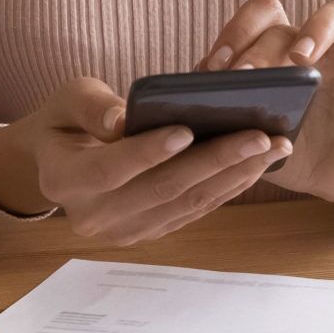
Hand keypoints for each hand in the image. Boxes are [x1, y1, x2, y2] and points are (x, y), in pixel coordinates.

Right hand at [0, 76, 290, 245]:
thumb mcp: (66, 100)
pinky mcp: (151, 232)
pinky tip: (258, 164)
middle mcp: (95, 216)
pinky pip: (195, 211)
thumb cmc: (66, 121)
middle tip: (260, 136)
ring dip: (234, 175)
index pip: (109, 170)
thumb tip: (122, 119)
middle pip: (161, 190)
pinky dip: (229, 187)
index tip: (187, 129)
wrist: (59, 162)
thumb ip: (91, 106)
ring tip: (274, 147)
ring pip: (186, 203)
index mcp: (65, 181)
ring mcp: (125, 231)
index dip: (148, 152)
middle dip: (215, 161)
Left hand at [200, 0, 333, 209]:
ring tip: (301, 58)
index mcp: (273, 54)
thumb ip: (229, 123)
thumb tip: (194, 110)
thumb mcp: (255, 141)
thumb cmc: (290, 153)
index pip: (255, 19)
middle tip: (247, 76)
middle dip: (261, 45)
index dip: (234, 33)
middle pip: (286, 18)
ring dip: (318, 28)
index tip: (215, 67)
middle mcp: (311, 46)